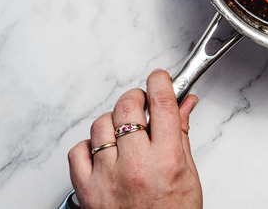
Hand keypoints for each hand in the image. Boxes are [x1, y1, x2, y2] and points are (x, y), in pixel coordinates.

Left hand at [68, 70, 201, 208]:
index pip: (161, 101)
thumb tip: (184, 103)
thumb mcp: (189, 175)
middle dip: (135, 99)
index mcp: (167, 160)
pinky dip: (90, 146)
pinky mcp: (86, 188)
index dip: (160, 81)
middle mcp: (135, 165)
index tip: (160, 79)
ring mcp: (107, 176)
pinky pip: (78, 150)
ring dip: (113, 123)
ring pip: (101, 123)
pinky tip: (104, 154)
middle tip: (142, 106)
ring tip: (124, 136)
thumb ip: (182, 134)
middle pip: (127, 106)